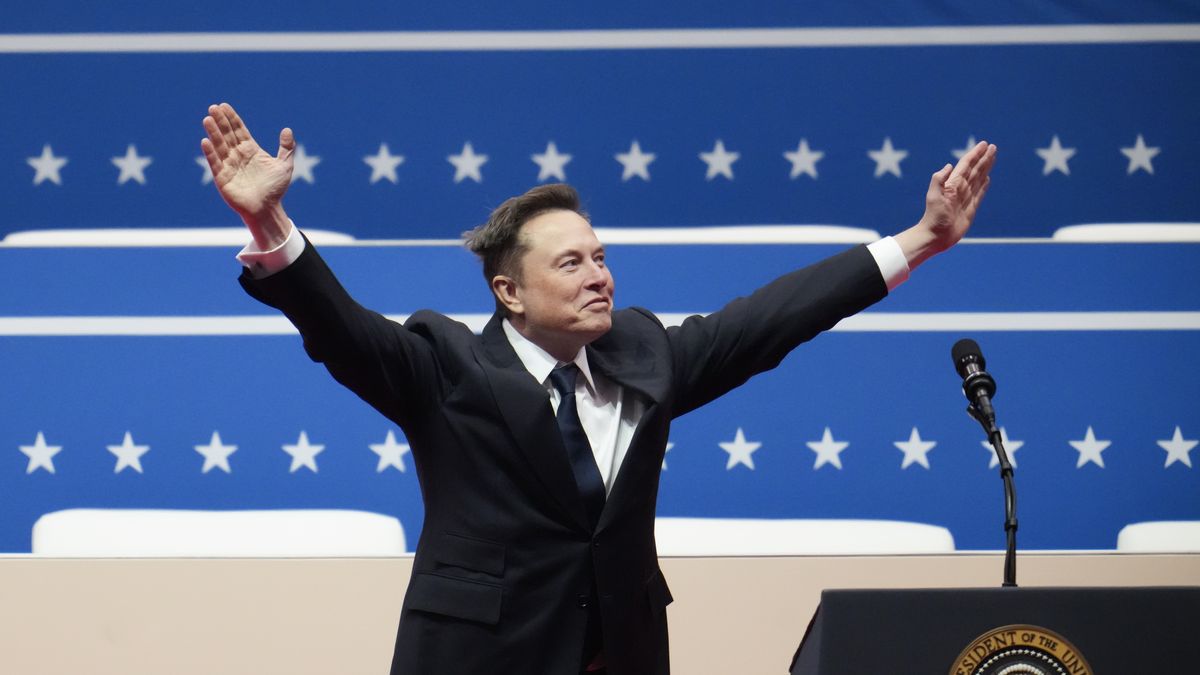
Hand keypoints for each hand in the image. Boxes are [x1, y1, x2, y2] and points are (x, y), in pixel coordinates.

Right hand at [200, 102, 294, 248]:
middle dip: (220, 121)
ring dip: (213, 133)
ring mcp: (229, 166)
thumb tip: (287, 129)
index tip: (224, 105)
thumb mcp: (284, 166)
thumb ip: (287, 148)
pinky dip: (210, 153)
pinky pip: (215, 163)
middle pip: (227, 134)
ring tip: (207, 119)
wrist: (268, 209)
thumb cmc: (275, 189)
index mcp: (250, 150)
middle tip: (213, 107)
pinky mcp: (223, 178)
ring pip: (220, 146)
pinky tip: (205, 141)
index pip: (239, 130)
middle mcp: (238, 155)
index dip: (232, 118)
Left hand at [896, 141, 996, 268]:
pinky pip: (979, 193)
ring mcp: (966, 198)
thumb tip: (949, 166)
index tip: (984, 144)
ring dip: (986, 168)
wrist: (935, 236)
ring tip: (993, 157)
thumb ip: (938, 180)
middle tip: (993, 147)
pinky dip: (984, 185)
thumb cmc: (933, 217)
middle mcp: (960, 189)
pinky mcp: (970, 208)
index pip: (966, 165)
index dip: (975, 154)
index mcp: (952, 184)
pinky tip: (987, 178)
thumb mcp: (933, 196)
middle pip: (975, 169)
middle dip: (984, 158)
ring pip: (979, 179)